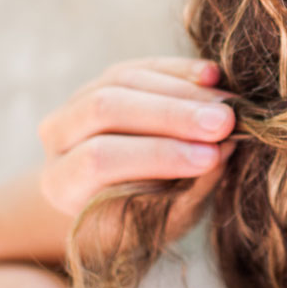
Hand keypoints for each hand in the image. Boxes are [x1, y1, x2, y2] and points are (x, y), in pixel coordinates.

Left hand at [38, 57, 236, 243]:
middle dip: (173, 115)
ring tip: (228, 106)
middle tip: (225, 122)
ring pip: (125, 80)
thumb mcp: (163, 222)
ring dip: (184, 91)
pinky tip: (214, 76)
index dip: (158, 154)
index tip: (211, 156)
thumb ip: (188, 191)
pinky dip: (181, 69)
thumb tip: (222, 150)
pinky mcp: (107, 78)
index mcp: (62, 184)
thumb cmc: (144, 220)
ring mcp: (78, 101)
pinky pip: (143, 65)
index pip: (100, 160)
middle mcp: (58, 137)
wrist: (120, 202)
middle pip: (107, 108)